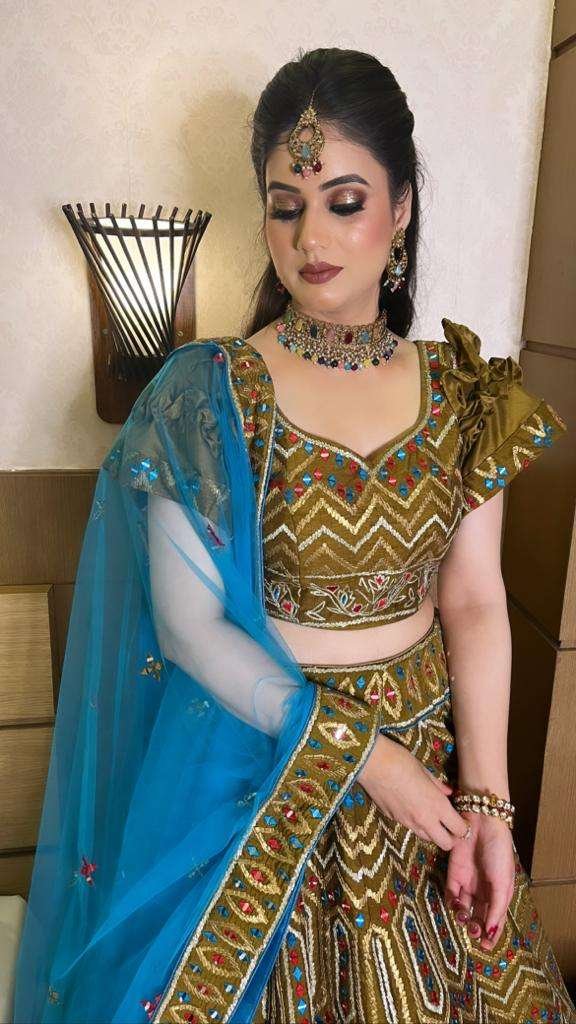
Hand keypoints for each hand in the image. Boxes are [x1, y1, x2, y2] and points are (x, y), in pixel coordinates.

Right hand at [357, 734, 468, 849]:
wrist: (372, 763)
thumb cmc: (401, 761)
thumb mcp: (425, 770)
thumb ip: (439, 785)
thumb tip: (448, 792)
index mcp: (437, 805)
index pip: (459, 830)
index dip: (463, 827)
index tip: (462, 818)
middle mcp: (424, 819)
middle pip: (446, 844)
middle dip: (451, 837)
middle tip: (449, 824)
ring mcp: (407, 822)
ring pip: (427, 838)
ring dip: (433, 832)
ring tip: (431, 816)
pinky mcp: (393, 820)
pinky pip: (410, 827)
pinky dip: (415, 823)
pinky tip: (410, 806)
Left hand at [445, 810, 515, 950]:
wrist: (481, 823)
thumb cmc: (498, 851)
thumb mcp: (502, 881)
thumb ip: (496, 907)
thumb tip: (492, 931)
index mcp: (500, 892)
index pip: (496, 918)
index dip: (491, 934)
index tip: (486, 947)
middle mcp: (484, 890)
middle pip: (478, 915)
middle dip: (475, 926)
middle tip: (473, 930)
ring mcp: (468, 882)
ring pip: (463, 907)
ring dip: (463, 916)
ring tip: (464, 915)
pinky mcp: (454, 873)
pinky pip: (451, 893)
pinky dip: (451, 902)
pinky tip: (455, 904)